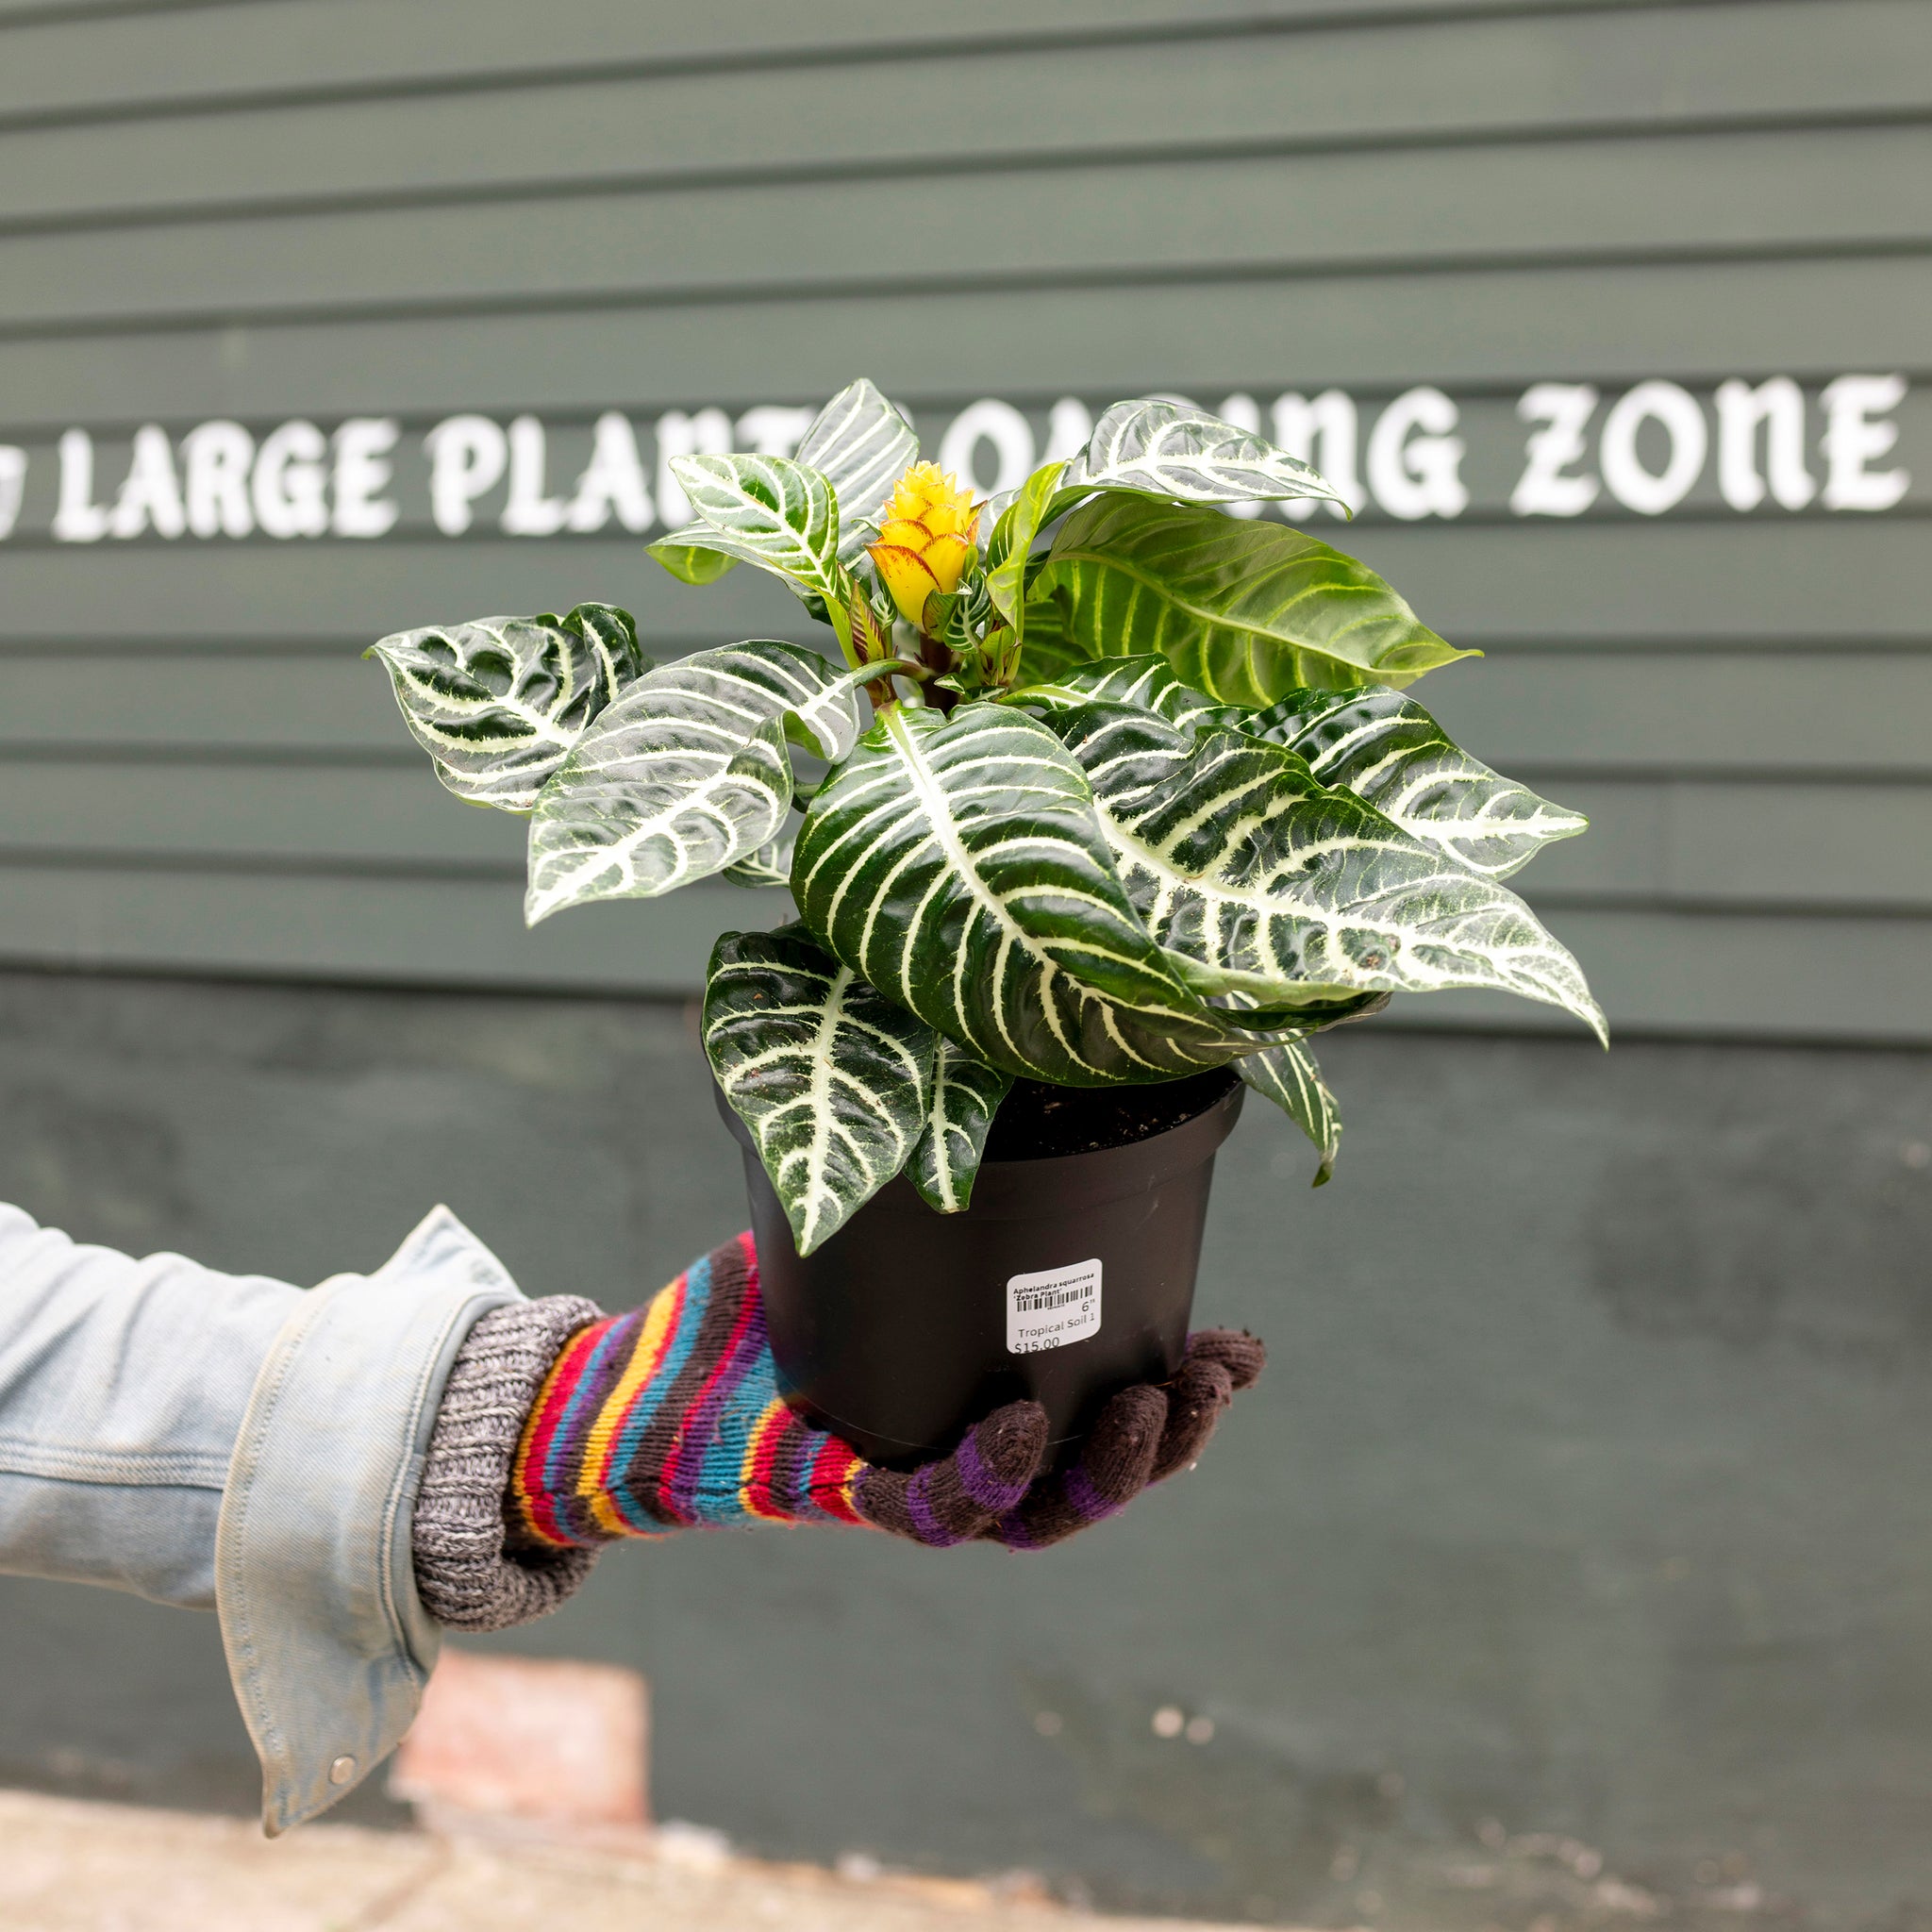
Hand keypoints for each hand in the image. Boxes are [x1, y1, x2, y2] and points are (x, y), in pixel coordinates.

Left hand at [508, 1234, 1260, 1553]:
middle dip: (1174, 1431)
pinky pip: (936, 1508)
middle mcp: (963, 1455)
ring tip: (1154, 1397)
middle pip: (1101, 1470)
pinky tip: (1025, 1426)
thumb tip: (963, 1029)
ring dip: (1112, 1466)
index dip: (1185, 1388)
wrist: (628, 1389)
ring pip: (1042, 1510)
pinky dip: (988, 1475)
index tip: (1244, 1343)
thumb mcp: (846, 1223)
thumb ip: (911, 1165)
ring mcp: (912, 1485)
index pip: (1108, 1405)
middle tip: (1218, 1371)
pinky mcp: (846, 1502)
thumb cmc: (746, 1313)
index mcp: (983, 1399)